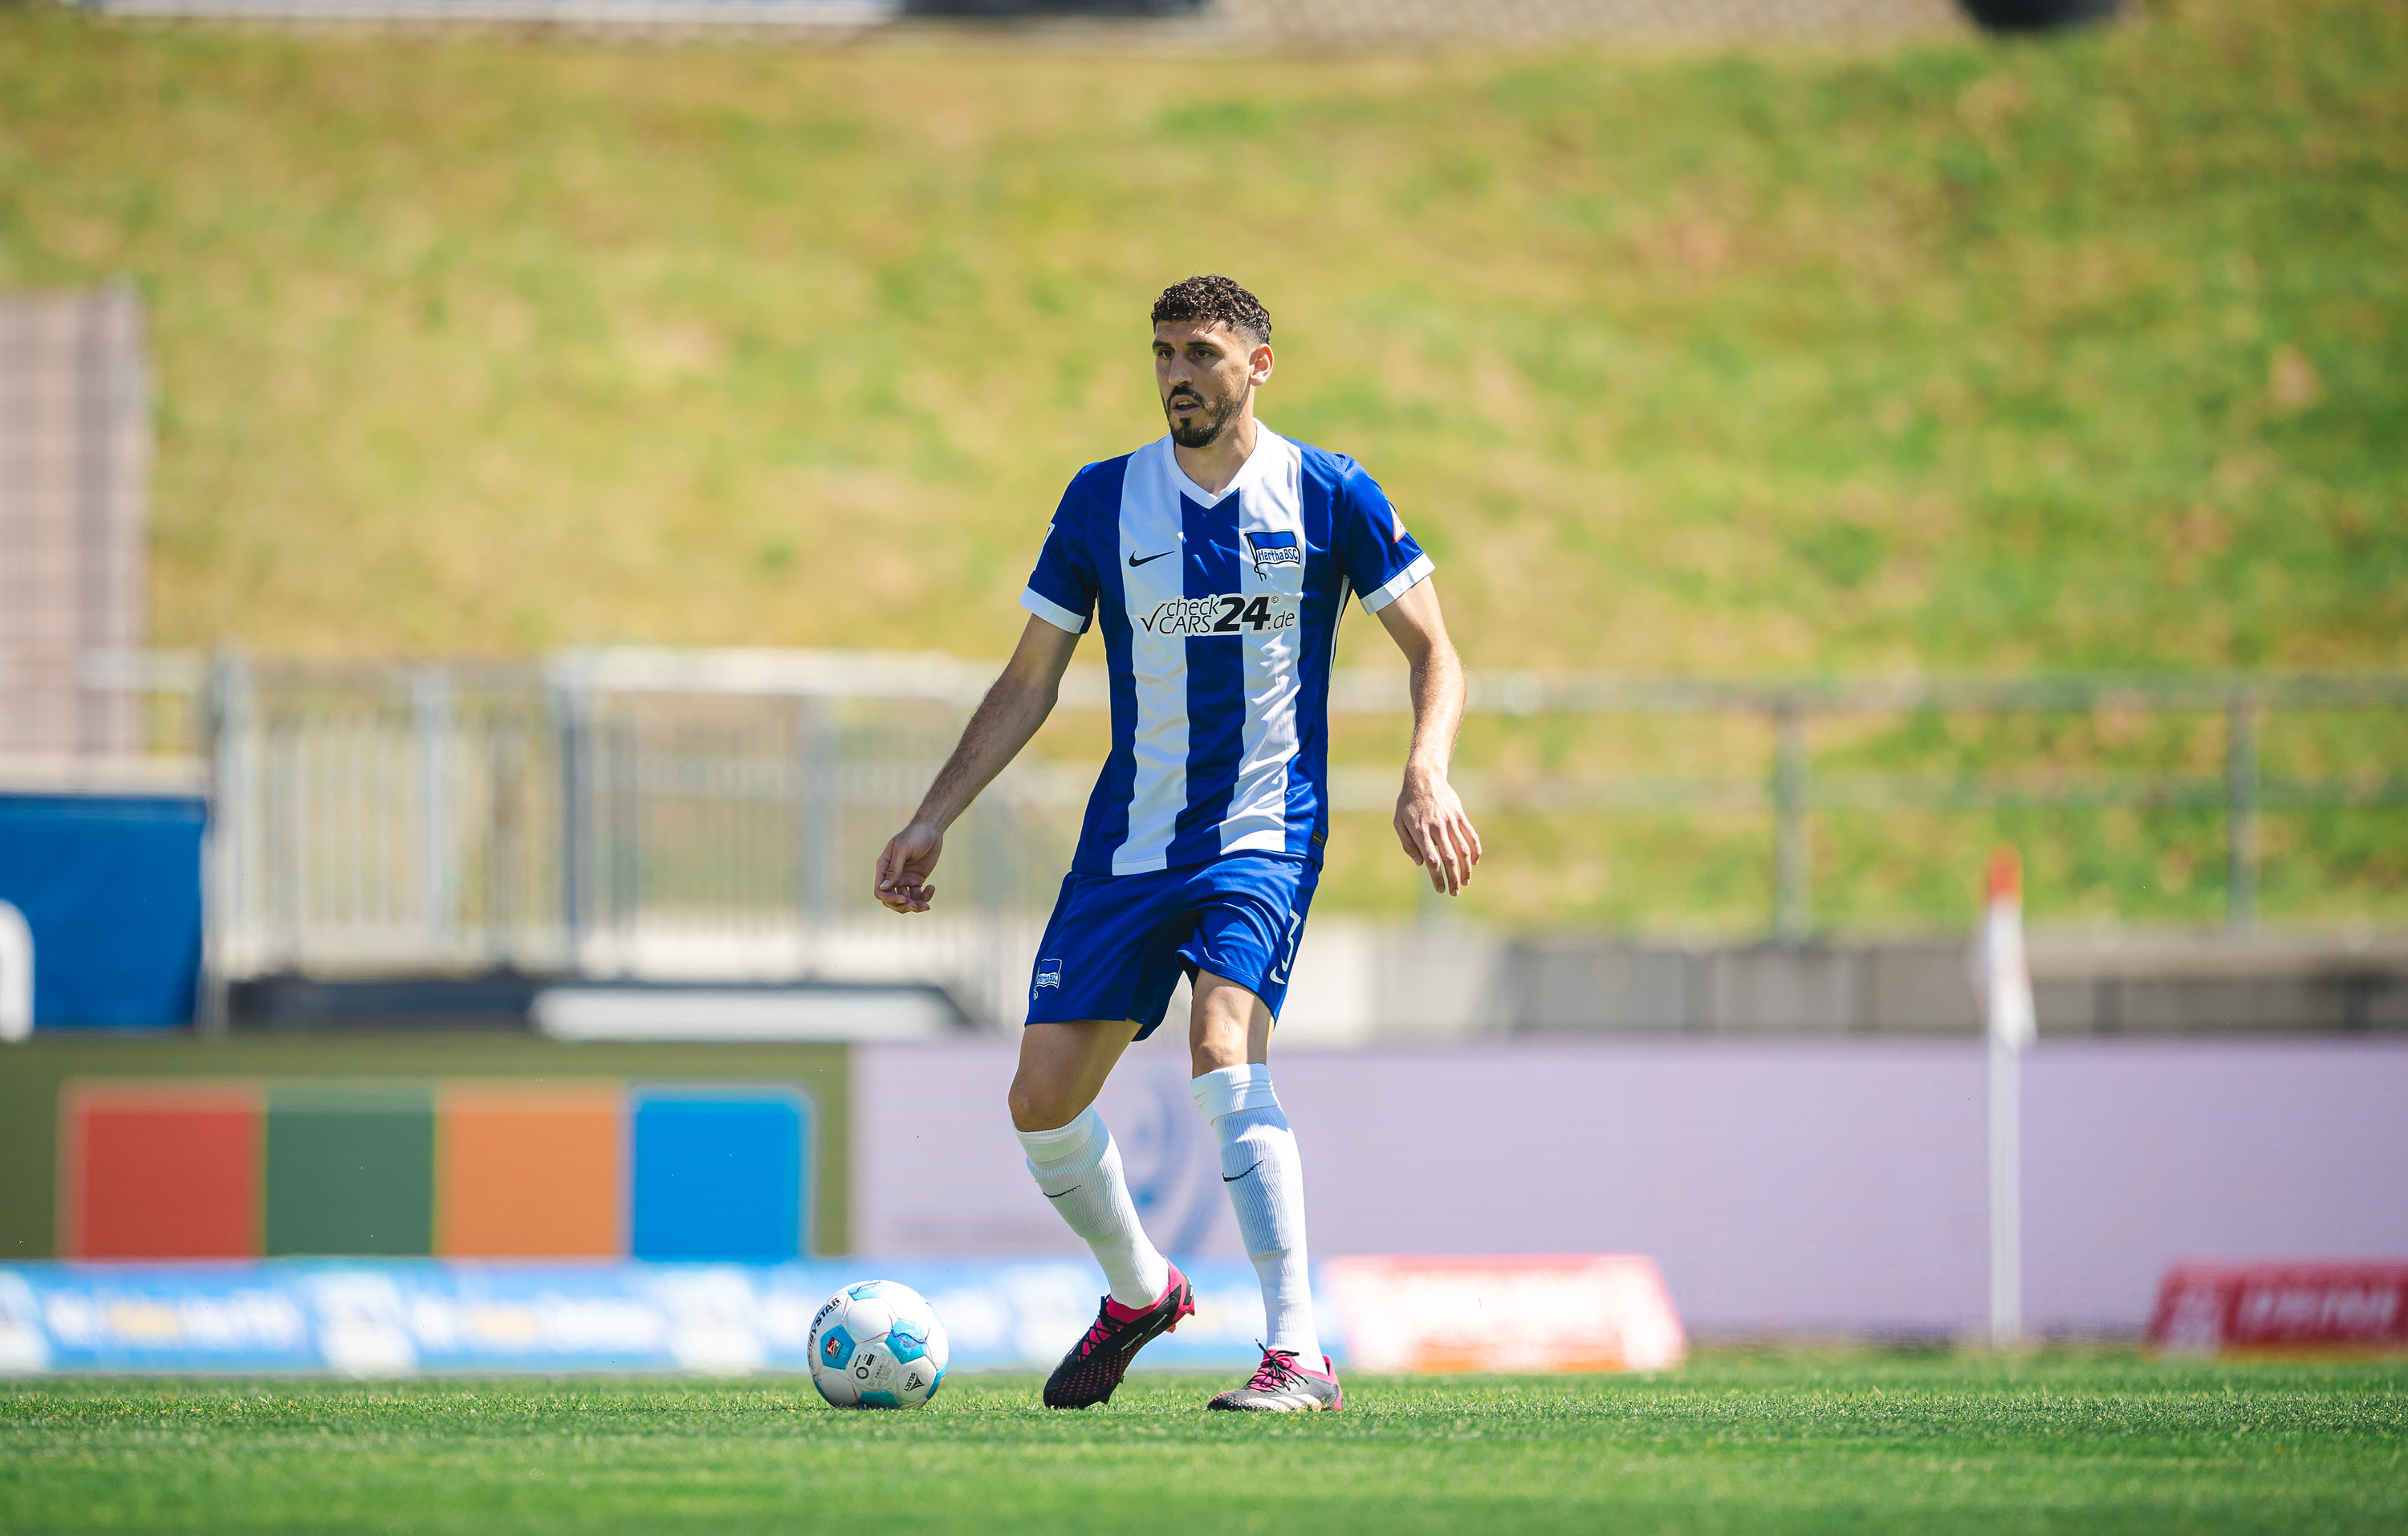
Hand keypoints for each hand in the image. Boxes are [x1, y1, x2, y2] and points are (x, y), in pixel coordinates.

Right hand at [874, 821, 944, 913]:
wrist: (931, 830)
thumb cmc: (914, 836)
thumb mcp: (903, 850)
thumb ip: (894, 869)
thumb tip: (884, 888)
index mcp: (883, 868)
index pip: (880, 891)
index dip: (889, 899)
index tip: (903, 899)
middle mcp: (892, 876)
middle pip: (891, 900)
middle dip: (902, 907)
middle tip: (914, 906)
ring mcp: (905, 879)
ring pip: (906, 901)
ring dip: (915, 906)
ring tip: (926, 906)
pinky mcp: (917, 880)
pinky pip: (918, 895)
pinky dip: (925, 896)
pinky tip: (932, 887)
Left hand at [1394, 763, 1480, 895]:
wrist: (1424, 778)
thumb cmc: (1408, 803)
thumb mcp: (1399, 822)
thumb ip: (1408, 844)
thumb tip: (1420, 864)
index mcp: (1420, 831)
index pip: (1432, 859)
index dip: (1437, 876)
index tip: (1440, 889)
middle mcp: (1437, 827)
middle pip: (1449, 858)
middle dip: (1453, 878)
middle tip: (1454, 892)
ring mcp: (1450, 821)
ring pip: (1462, 849)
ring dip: (1465, 868)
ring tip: (1465, 882)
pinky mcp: (1459, 816)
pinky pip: (1471, 835)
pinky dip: (1475, 850)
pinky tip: (1474, 862)